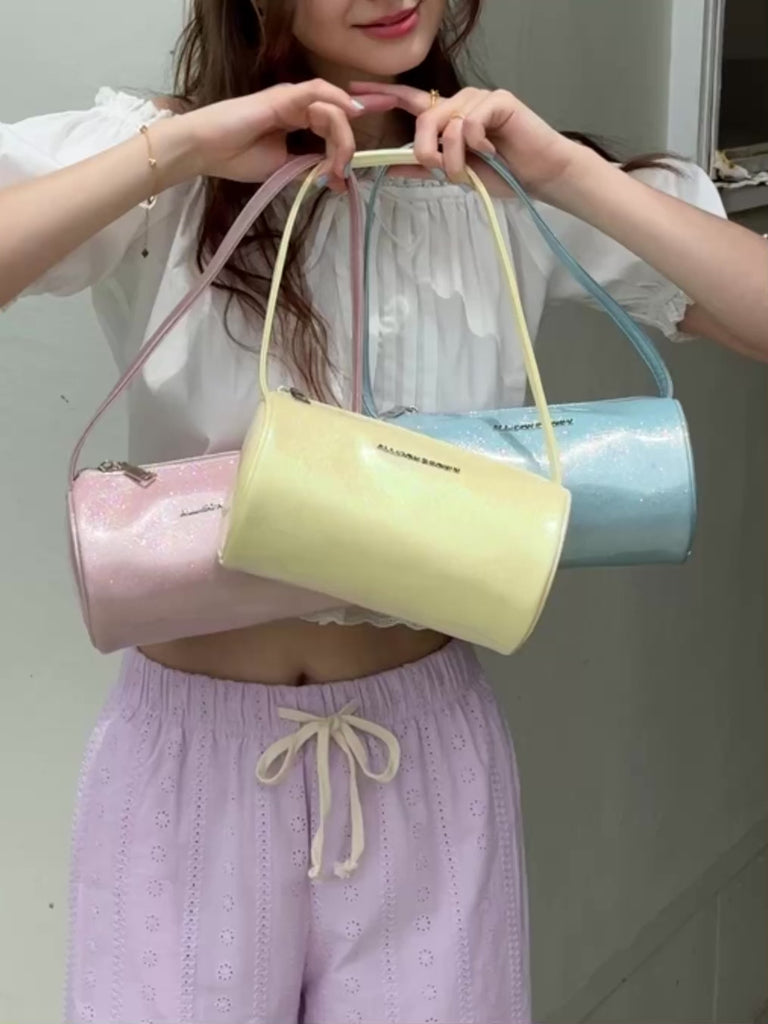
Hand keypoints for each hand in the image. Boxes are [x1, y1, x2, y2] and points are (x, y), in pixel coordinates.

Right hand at [166, 80, 395, 188]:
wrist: (205, 149)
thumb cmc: (236, 158)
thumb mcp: (281, 169)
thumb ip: (307, 169)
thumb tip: (334, 178)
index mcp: (297, 121)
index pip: (333, 127)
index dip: (348, 147)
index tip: (353, 173)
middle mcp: (297, 106)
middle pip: (337, 121)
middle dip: (346, 149)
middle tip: (340, 176)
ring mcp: (291, 99)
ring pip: (332, 110)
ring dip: (342, 138)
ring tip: (339, 164)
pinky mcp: (283, 96)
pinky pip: (317, 92)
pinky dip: (338, 100)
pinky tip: (351, 113)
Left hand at [349, 82, 583, 196]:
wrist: (539, 175)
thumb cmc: (503, 173)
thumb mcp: (456, 173)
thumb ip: (424, 167)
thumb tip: (389, 166)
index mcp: (447, 117)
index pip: (410, 101)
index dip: (384, 96)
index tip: (356, 94)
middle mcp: (460, 102)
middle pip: (424, 119)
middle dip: (428, 151)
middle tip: (443, 171)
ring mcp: (479, 98)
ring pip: (447, 122)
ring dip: (455, 156)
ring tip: (475, 165)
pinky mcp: (498, 100)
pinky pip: (471, 121)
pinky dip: (477, 143)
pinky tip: (494, 150)